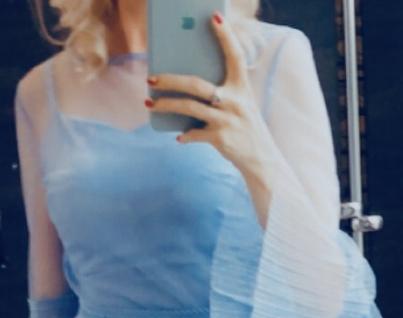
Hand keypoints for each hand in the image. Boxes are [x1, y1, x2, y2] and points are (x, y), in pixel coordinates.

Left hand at [145, 11, 272, 175]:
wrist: (262, 159)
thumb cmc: (246, 128)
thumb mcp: (241, 106)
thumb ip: (222, 95)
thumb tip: (187, 87)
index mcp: (242, 88)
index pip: (235, 56)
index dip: (226, 36)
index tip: (215, 17)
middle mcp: (235, 101)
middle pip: (196, 84)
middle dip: (170, 80)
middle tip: (151, 77)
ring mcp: (227, 120)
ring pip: (189, 107)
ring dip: (166, 105)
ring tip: (150, 104)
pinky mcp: (220, 139)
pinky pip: (194, 133)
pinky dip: (186, 136)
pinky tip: (179, 137)